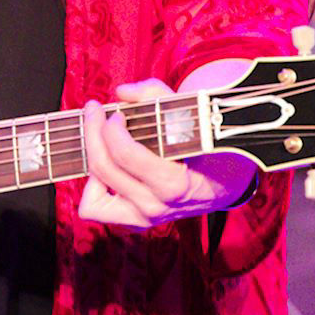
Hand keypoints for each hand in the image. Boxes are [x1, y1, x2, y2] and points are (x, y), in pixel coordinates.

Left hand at [77, 70, 258, 231]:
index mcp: (174, 183)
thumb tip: (122, 92)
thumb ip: (156, 94)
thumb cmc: (205, 146)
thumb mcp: (190, 115)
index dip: (111, 127)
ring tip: (97, 140)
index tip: (116, 112)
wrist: (224, 185)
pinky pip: (96, 210)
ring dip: (90, 162)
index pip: (125, 155)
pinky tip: (103, 165)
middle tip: (95, 110)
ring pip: (93, 197)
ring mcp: (144, 219)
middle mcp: (156, 206)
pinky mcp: (134, 222)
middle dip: (92, 132)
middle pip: (103, 168)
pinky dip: (92, 188)